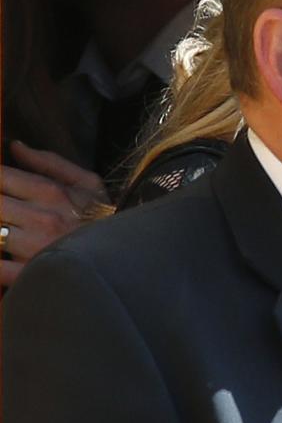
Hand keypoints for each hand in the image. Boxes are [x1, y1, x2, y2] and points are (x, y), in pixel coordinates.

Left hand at [0, 140, 107, 285]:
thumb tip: (15, 146)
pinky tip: (1, 255)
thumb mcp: (87, 183)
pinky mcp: (30, 275)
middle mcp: (39, 217)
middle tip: (4, 209)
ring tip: (4, 227)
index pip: (0, 176)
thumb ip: (49, 162)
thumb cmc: (104, 219)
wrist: (127, 258)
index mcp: (50, 192)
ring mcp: (33, 248)